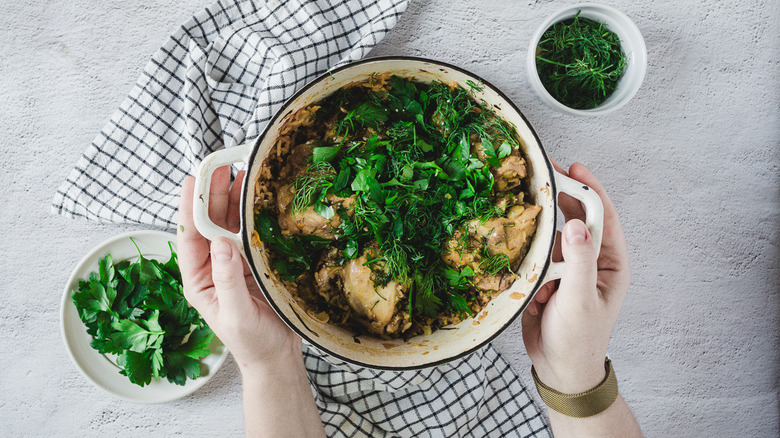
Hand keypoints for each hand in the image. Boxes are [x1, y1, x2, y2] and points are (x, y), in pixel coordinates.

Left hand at [177, 166, 298, 374]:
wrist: (276, 357)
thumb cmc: (252, 343)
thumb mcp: (235, 314)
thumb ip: (227, 279)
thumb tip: (221, 242)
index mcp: (198, 279)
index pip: (189, 236)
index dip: (190, 206)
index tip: (192, 180)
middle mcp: (213, 266)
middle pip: (209, 223)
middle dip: (213, 194)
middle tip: (221, 165)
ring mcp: (233, 263)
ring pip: (229, 224)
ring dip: (233, 199)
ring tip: (240, 172)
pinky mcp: (254, 263)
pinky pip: (250, 233)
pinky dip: (253, 214)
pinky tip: (258, 197)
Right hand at [522, 162, 630, 392]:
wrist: (558, 368)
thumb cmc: (578, 340)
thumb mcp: (580, 300)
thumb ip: (579, 261)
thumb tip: (575, 223)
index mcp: (611, 264)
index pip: (602, 217)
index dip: (589, 189)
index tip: (573, 168)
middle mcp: (592, 261)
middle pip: (578, 218)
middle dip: (562, 197)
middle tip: (544, 173)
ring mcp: (569, 268)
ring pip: (553, 235)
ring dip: (540, 227)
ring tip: (525, 209)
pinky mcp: (547, 277)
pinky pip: (536, 253)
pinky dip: (527, 250)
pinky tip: (520, 250)